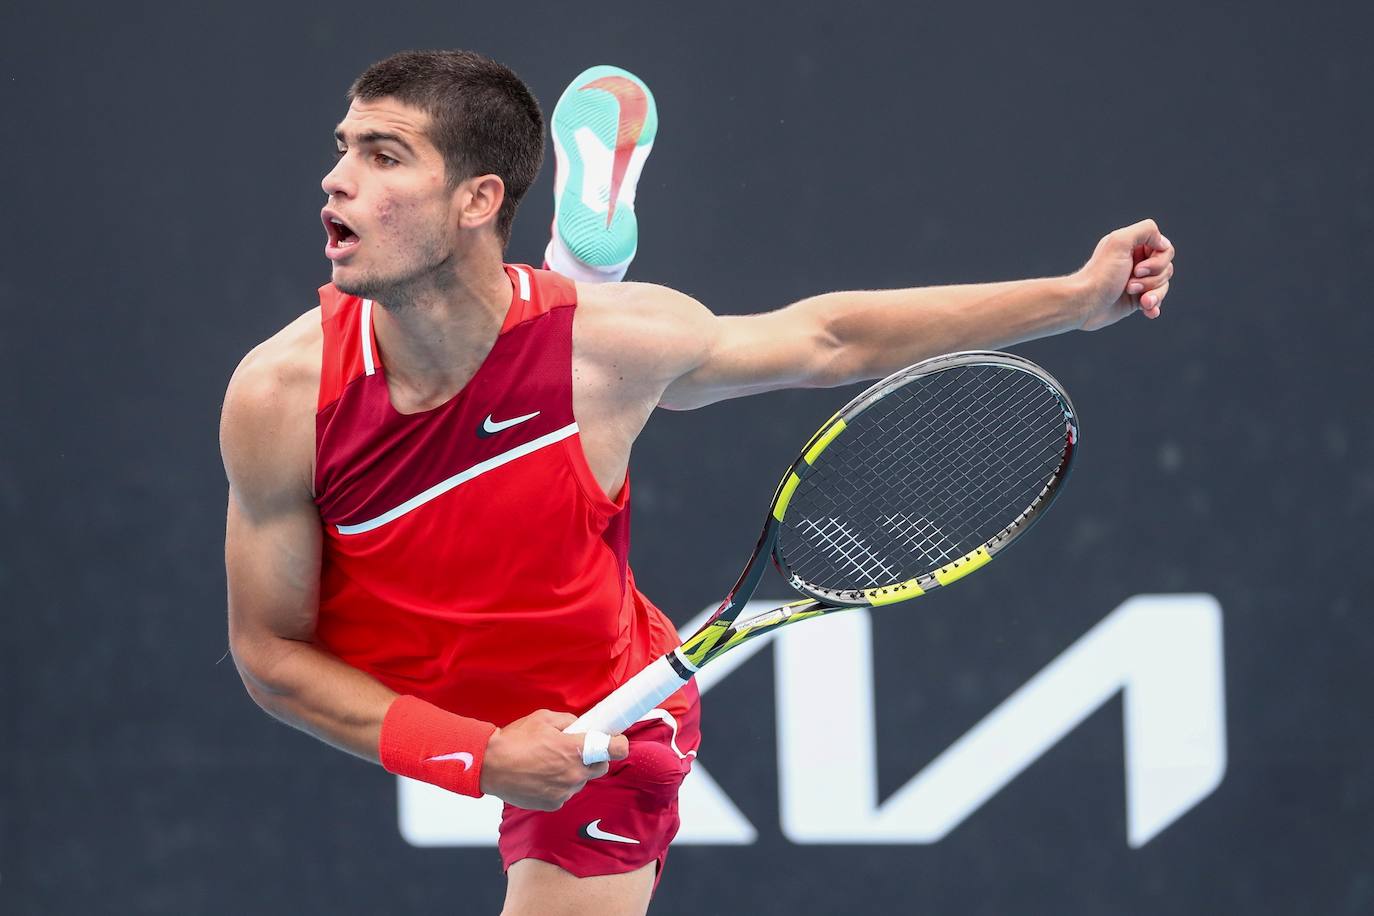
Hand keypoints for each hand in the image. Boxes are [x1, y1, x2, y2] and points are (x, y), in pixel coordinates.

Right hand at [478, 709, 628, 810]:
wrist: (489, 765)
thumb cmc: (515, 740)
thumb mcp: (544, 718)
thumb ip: (569, 721)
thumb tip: (580, 726)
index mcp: (575, 749)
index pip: (615, 749)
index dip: (618, 744)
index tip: (616, 741)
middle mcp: (574, 773)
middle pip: (600, 768)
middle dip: (593, 758)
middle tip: (576, 750)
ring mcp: (564, 791)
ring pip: (581, 781)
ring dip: (573, 772)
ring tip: (549, 763)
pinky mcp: (553, 804)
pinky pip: (565, 793)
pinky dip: (558, 785)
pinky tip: (541, 776)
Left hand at [1073, 219, 1175, 330]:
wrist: (1084, 304)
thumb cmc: (1100, 275)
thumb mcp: (1120, 241)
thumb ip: (1145, 230)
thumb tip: (1162, 242)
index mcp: (1133, 246)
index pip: (1165, 248)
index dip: (1157, 261)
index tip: (1137, 269)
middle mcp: (1136, 262)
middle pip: (1166, 268)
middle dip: (1152, 279)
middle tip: (1130, 284)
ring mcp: (1138, 281)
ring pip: (1163, 285)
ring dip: (1152, 293)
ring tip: (1133, 296)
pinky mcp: (1136, 300)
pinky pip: (1156, 302)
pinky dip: (1154, 306)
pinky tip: (1148, 310)